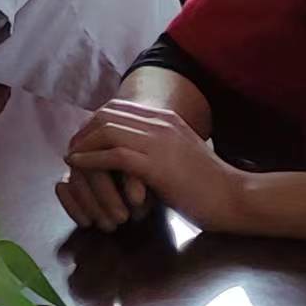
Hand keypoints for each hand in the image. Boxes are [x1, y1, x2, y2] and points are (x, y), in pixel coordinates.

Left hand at [63, 98, 249, 231]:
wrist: (234, 197)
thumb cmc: (209, 184)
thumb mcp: (181, 155)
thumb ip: (159, 146)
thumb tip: (134, 153)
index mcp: (166, 118)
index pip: (119, 108)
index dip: (94, 121)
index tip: (82, 138)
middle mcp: (160, 122)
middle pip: (107, 115)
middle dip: (84, 130)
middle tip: (71, 148)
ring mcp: (158, 141)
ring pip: (107, 131)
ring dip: (83, 144)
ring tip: (71, 158)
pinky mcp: (156, 164)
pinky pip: (113, 155)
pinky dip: (91, 159)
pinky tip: (79, 166)